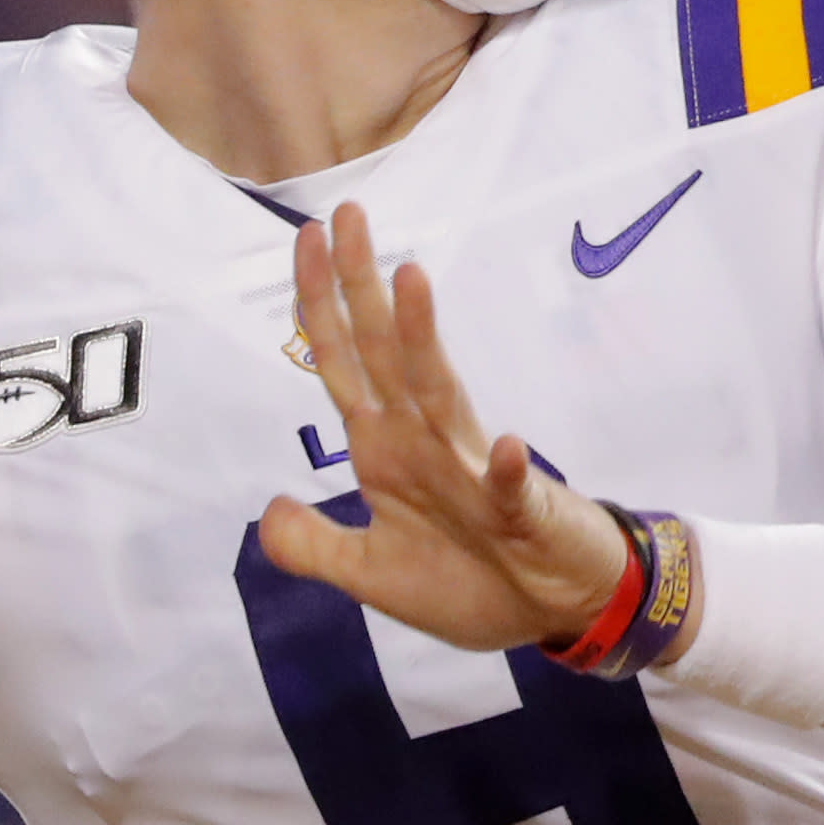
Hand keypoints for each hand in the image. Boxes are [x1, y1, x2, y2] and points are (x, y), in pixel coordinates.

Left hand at [254, 204, 631, 652]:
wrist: (556, 611)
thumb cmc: (470, 582)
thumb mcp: (372, 576)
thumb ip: (316, 548)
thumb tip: (267, 512)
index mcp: (385, 450)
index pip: (343, 364)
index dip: (319, 306)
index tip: (306, 240)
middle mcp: (424, 440)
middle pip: (383, 353)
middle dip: (360, 285)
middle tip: (347, 213)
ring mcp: (472, 468)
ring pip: (440, 393)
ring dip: (422, 339)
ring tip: (408, 278)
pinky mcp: (520, 510)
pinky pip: (510, 486)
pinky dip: (506, 468)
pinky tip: (505, 448)